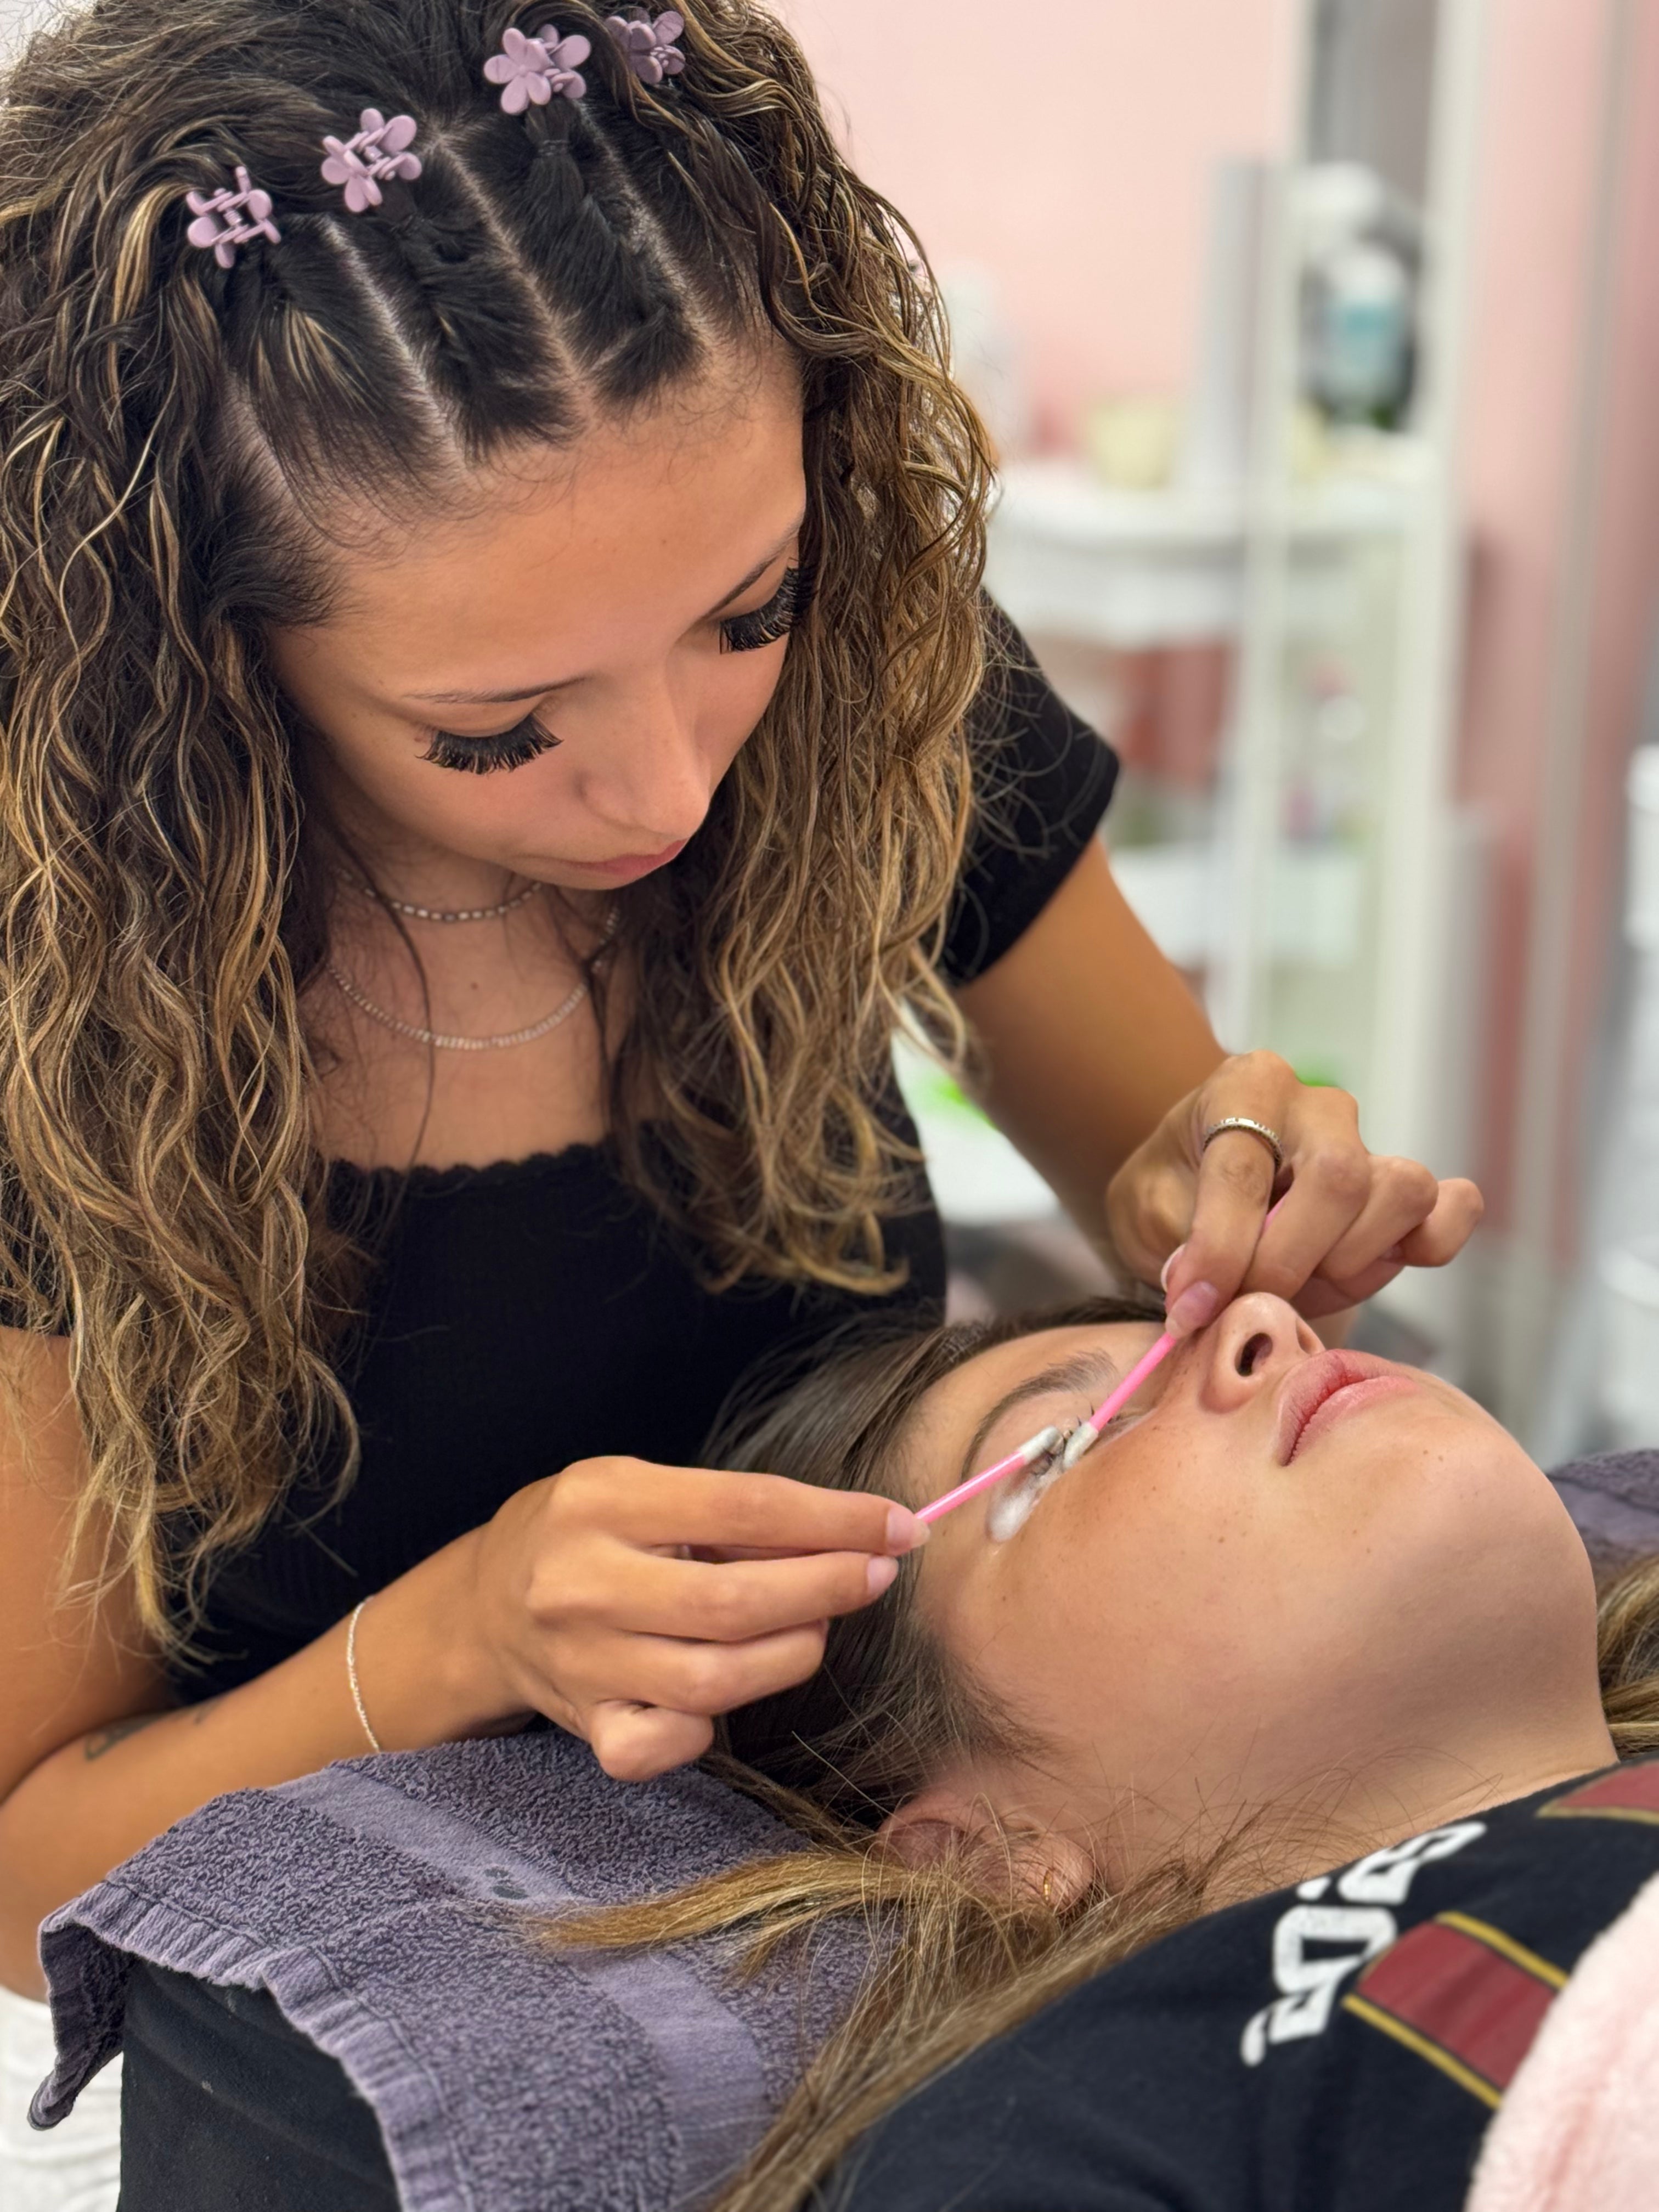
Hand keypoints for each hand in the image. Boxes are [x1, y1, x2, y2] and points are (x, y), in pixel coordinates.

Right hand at [462, 1458, 927, 1782]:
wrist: (486, 1607)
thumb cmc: (591, 1535)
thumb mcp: (644, 1488)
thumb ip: (732, 1512)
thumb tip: (850, 1535)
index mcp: (603, 1500)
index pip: (746, 1507)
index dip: (836, 1520)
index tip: (900, 1525)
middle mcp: (584, 1582)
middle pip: (734, 1601)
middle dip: (827, 1588)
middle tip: (876, 1576)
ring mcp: (581, 1662)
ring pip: (713, 1680)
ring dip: (792, 1653)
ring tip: (817, 1628)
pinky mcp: (585, 1725)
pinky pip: (660, 1747)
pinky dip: (708, 1727)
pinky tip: (729, 1693)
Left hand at [1106, 1051, 1483, 1329]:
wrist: (1199, 1191)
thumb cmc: (1174, 1191)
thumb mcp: (1148, 1206)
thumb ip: (1178, 1241)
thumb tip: (1205, 1292)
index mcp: (1247, 1087)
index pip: (1245, 1168)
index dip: (1220, 1248)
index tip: (1191, 1306)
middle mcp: (1319, 1106)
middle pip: (1338, 1177)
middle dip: (1288, 1260)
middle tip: (1245, 1301)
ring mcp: (1372, 1147)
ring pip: (1400, 1193)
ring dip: (1347, 1260)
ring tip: (1295, 1283)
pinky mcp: (1406, 1195)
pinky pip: (1453, 1209)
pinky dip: (1432, 1244)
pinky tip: (1379, 1264)